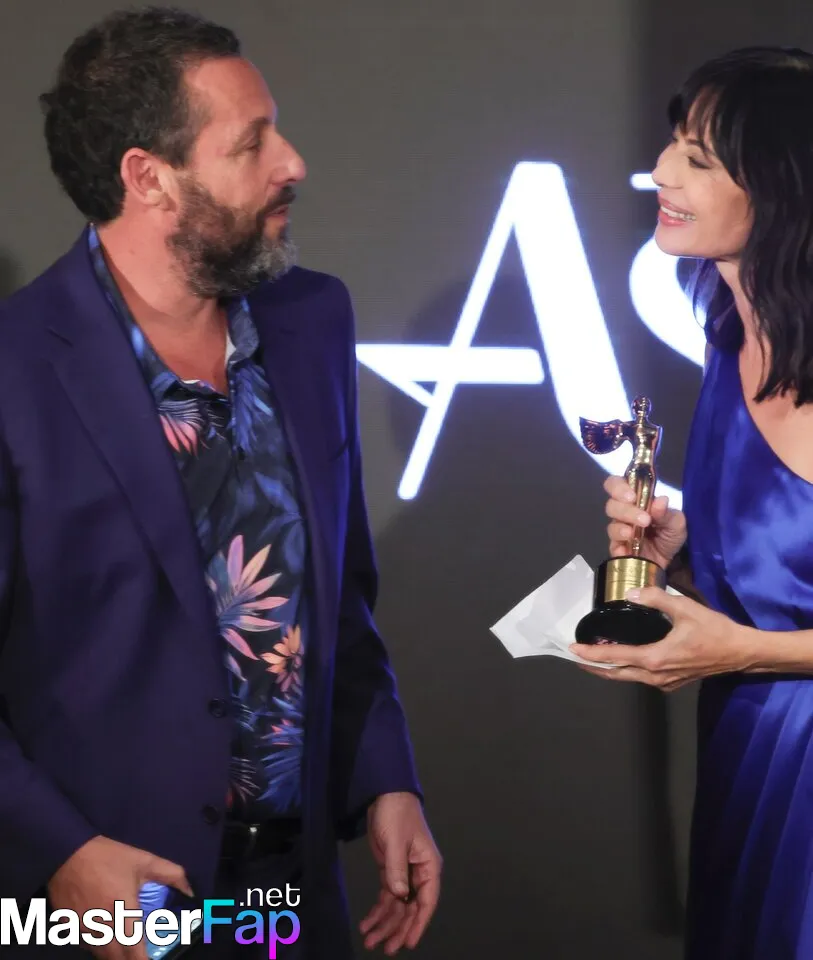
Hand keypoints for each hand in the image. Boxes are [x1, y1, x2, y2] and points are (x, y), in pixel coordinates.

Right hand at [47, 835, 193, 959]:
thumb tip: (190, 892)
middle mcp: (101, 929)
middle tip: (141, 951)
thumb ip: (172, 875)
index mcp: (122, 912)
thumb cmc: (108, 857)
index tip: (152, 958)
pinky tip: (106, 933)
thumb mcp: (145, 861)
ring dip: (115, 953)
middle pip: (117, 959)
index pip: (134, 952)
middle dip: (130, 958)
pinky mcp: (68, 930)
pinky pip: (86, 946)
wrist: (67, 852)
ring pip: (101, 955)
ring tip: (126, 943)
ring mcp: (82, 932)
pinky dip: (98, 946)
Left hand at [360, 792, 441, 954]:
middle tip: (383, 948)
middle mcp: (419, 874)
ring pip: (398, 906)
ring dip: (385, 923)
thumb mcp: (395, 841)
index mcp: (428, 867)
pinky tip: (367, 922)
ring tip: (369, 940)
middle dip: (397, 928)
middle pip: (411, 908)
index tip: (408, 943)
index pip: (427, 901)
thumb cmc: (396, 815)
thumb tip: (399, 896)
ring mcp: (405, 873)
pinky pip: (387, 896)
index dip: (418, 924)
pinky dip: (378, 909)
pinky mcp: (391, 870)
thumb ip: (397, 869)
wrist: (386, 794)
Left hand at [570, 586, 757, 689]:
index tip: (573, 650)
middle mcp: (655, 675)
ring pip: (629, 677)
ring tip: (595, 656)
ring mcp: (664, 682)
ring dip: (610, 668)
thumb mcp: (685, 608)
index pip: (615, 658)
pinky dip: (627, 669)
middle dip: (594, 666)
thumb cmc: (713, 630)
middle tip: (576, 657)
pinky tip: (624, 658)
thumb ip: (656, 599)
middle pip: (617, 674)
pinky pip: (642, 677)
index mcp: (654, 658)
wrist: (740, 652)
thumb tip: (631, 594)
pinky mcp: (672, 681)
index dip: (591, 654)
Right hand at [604, 475, 686, 567]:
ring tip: (635, 533)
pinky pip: (613, 543)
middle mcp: (624, 512)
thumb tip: (660, 500)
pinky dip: (621, 543)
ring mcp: (619, 530)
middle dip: (626, 509)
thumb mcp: (676, 523)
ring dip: (624, 525)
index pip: (617, 485)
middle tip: (644, 519)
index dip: (619, 487)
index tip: (632, 495)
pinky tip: (629, 547)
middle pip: (612, 504)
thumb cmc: (670, 536)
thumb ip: (667, 513)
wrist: (669, 563)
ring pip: (612, 523)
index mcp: (636, 500)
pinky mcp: (617, 547)